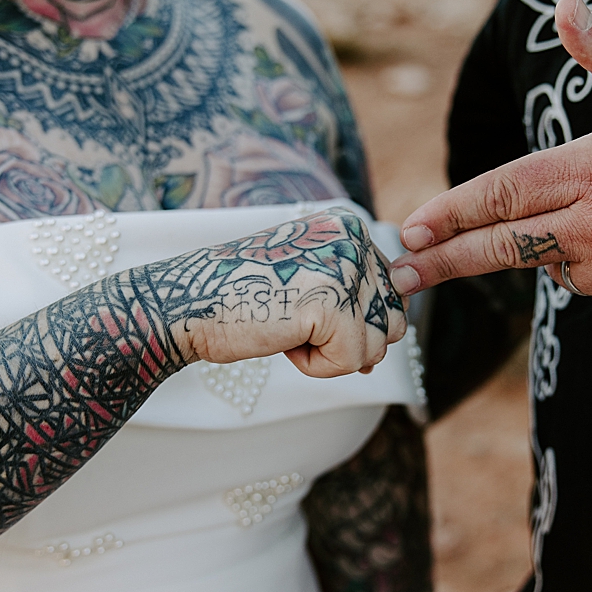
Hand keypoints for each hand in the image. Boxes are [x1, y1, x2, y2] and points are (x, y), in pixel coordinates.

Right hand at [156, 208, 405, 376]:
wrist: (193, 302)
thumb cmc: (249, 297)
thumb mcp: (312, 282)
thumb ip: (357, 297)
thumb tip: (399, 334)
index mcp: (350, 225)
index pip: (392, 294)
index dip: (355, 321)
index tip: (308, 312)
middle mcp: (353, 237)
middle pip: (393, 321)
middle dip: (348, 339)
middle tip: (296, 323)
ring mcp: (344, 267)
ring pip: (378, 346)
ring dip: (332, 354)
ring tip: (289, 327)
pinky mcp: (331, 303)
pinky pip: (351, 361)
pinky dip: (315, 366)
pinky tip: (284, 339)